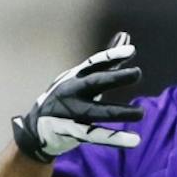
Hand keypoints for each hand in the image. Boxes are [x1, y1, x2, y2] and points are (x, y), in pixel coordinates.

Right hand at [10, 31, 143, 161]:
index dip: (111, 56)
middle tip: (137, 73)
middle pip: (95, 82)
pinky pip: (96, 136)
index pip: (94, 64)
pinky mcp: (72, 133)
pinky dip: (115, 138)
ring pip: (98, 112)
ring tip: (141, 113)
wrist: (36, 128)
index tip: (131, 50)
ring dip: (120, 112)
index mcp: (75, 77)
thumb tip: (125, 36)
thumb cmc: (66, 97)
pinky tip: (134, 140)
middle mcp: (71, 92)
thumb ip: (107, 61)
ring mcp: (70, 112)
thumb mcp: (81, 77)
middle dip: (115, 77)